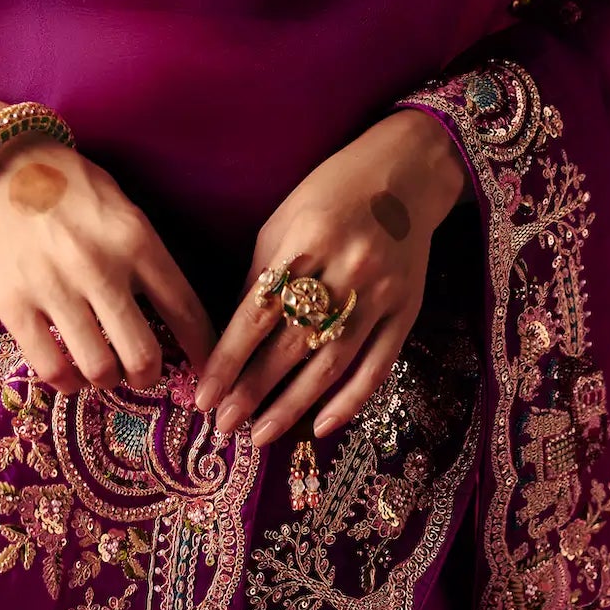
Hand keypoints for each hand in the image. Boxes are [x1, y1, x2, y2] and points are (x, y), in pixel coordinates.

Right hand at [0, 138, 215, 398]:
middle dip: (150, 374)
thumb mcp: (120, 206)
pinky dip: (67, 382)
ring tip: (105, 370)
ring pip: (99, 369)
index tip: (207, 367)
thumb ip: (144, 253)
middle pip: (144, 355)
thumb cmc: (67, 185)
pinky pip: (50, 368)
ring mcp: (54, 289)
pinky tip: (70, 373)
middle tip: (144, 371)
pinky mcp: (13, 305)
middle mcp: (100, 268)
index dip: (202, 348)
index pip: (184, 308)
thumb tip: (173, 311)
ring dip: (108, 380)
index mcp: (134, 239)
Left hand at [192, 109, 467, 445]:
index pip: (257, 313)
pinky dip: (350, 400)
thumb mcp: (283, 221)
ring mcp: (380, 295)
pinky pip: (377, 366)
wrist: (405, 174)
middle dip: (253, 391)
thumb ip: (261, 276)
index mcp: (305, 242)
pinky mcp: (406, 312)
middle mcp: (345, 271)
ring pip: (331, 364)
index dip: (228, 359)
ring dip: (292, 406)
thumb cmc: (330, 193)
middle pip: (292, 345)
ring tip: (260, 434)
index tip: (203, 395)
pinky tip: (322, 425)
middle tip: (223, 425)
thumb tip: (233, 336)